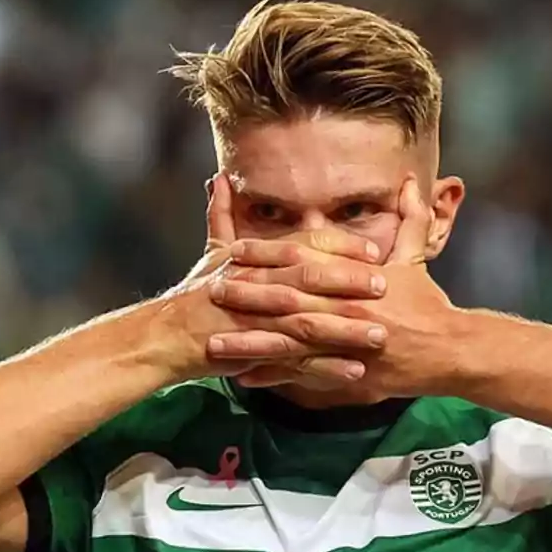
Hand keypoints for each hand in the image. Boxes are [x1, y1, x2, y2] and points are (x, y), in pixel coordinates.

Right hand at [160, 174, 390, 384]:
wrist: (166, 337)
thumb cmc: (194, 295)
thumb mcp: (211, 252)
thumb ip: (221, 216)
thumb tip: (220, 179)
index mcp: (254, 259)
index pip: (303, 245)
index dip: (339, 247)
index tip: (373, 251)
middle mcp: (257, 284)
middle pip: (309, 278)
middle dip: (349, 282)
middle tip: (385, 286)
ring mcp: (256, 320)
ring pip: (308, 322)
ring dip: (345, 329)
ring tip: (379, 334)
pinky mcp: (254, 353)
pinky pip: (296, 363)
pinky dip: (326, 368)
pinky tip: (355, 372)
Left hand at [208, 180, 462, 397]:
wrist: (449, 351)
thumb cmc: (429, 304)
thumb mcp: (417, 258)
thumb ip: (410, 218)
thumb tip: (411, 180)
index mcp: (356, 280)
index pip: (303, 263)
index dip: (267, 257)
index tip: (234, 250)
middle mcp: (346, 311)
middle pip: (289, 302)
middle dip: (248, 297)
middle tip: (212, 292)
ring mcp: (344, 346)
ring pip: (289, 344)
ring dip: (250, 343)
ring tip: (215, 342)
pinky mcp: (347, 375)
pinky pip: (304, 378)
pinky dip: (274, 377)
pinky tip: (244, 376)